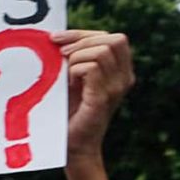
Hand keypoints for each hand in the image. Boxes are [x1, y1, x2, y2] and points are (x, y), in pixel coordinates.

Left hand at [56, 30, 133, 159]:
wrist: (71, 145)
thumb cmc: (67, 112)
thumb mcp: (71, 79)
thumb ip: (73, 59)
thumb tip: (56, 37)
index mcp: (119, 71)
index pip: (111, 37)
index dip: (83, 34)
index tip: (55, 39)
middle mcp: (124, 78)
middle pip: (114, 39)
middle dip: (81, 40)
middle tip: (59, 54)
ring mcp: (117, 87)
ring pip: (103, 50)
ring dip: (76, 57)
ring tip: (64, 75)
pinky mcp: (104, 97)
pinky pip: (93, 67)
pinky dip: (75, 69)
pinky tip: (67, 83)